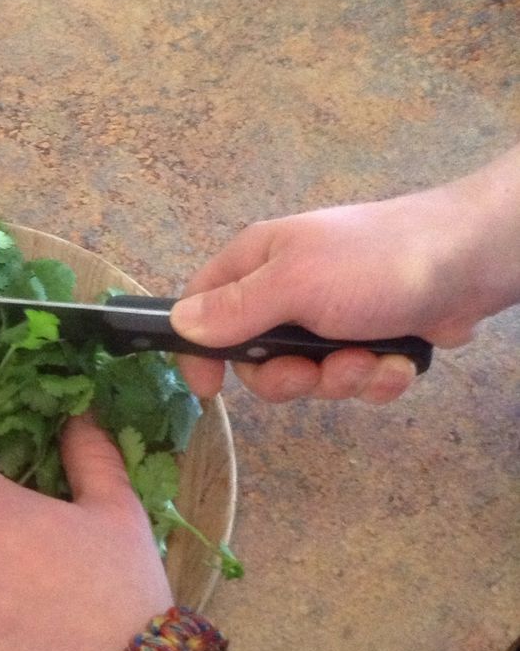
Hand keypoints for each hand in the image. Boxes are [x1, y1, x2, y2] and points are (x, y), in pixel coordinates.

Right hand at [171, 182, 493, 402]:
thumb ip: (236, 309)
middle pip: (258, 360)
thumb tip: (179, 324)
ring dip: (342, 380)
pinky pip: (353, 380)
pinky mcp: (369, 339)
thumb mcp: (296, 284)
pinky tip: (397, 362)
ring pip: (310, 378)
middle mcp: (287, 290)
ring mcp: (330, 317)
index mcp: (259, 264)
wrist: (471, 261)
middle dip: (293, 378)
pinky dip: (376, 379)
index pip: (202, 308)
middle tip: (316, 370)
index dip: (200, 350)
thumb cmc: (376, 262)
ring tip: (371, 359)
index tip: (208, 389)